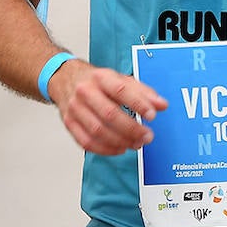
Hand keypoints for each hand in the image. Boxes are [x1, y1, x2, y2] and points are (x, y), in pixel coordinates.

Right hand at [49, 62, 167, 154]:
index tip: (152, 115)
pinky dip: (105, 149)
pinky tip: (119, 148)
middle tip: (147, 136)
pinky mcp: (69, 123)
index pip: (121, 90)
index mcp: (101, 77)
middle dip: (132, 129)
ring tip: (136, 143)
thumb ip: (143, 92)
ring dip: (120, 141)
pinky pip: (87, 142)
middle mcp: (85, 91)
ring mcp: (75, 108)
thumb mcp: (120, 79)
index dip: (138, 104)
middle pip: (109, 114)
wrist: (65, 78)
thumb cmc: (96, 81)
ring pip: (98, 131)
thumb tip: (161, 105)